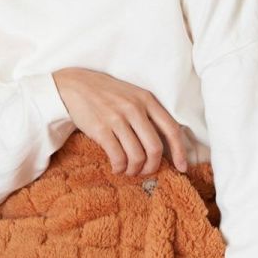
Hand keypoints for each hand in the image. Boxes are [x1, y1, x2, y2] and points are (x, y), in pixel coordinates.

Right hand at [52, 67, 189, 176]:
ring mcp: (117, 119)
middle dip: (152, 166)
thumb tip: (164, 144)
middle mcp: (135, 108)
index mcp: (147, 100)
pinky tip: (116, 167)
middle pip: (155, 148)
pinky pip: (117, 157)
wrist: (75, 85)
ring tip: (128, 170)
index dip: (180, 152)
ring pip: (136, 156)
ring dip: (134, 169)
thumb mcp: (133, 96)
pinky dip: (119, 167)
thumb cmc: (107, 94)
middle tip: (144, 171)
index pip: (172, 129)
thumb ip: (149, 114)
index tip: (182, 168)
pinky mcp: (101, 129)